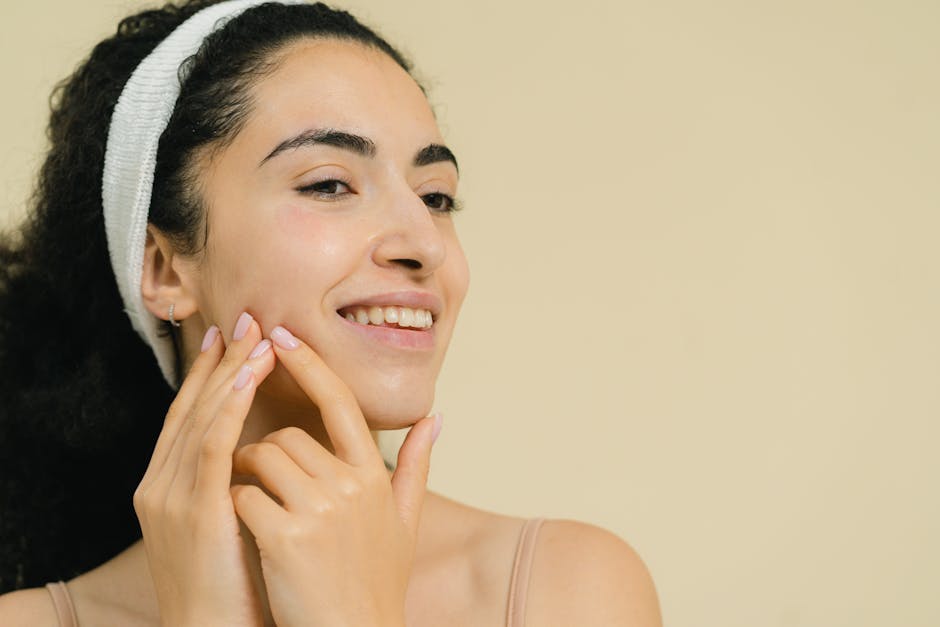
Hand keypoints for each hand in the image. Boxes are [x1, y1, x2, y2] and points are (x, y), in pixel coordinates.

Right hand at [133, 314, 276, 626]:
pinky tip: (247, 378)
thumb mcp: (225, 524)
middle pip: (191, 407)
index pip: (188, 417)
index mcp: (168, 488)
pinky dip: (228, 408)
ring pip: (202, 418)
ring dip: (230, 373)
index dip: (208, 375)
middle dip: (221, 361)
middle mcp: (160, 485)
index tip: (230, 338)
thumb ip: (237, 483)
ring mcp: (173, 497)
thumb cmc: (231, 586)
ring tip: (257, 336)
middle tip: (246, 318)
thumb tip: (266, 450)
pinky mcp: (196, 512)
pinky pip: (211, 448)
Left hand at [230, 324, 440, 626]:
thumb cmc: (375, 585)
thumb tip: (435, 419)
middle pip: (288, 436)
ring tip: (250, 503)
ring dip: (245, 475)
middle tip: (259, 479)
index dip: (310, 365)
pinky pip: (243, 494)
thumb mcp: (405, 524)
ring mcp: (319, 510)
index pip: (341, 403)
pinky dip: (236, 506)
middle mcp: (350, 486)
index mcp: (374, 477)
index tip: (281, 336)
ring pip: (260, 458)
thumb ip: (416, 467)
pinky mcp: (285, 535)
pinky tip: (246, 532)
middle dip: (266, 453)